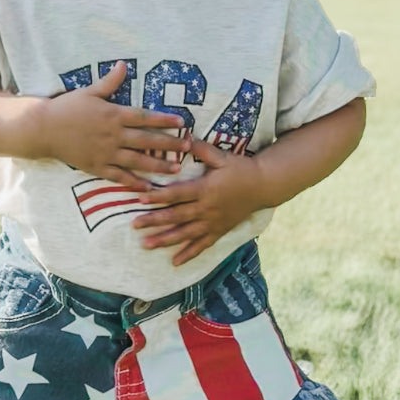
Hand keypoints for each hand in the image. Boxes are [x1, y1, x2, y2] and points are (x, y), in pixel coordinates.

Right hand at [33, 60, 185, 187]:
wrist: (43, 129)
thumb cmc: (66, 107)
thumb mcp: (89, 91)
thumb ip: (109, 82)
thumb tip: (123, 64)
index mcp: (113, 115)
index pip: (144, 117)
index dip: (164, 120)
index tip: (182, 123)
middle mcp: (113, 135)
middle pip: (146, 140)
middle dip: (169, 144)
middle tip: (188, 147)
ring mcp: (106, 153)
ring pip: (137, 161)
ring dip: (158, 165)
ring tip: (176, 169)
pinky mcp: (97, 167)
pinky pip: (119, 177)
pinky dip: (134, 182)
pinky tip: (148, 187)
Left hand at [130, 138, 265, 265]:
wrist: (264, 186)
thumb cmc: (241, 169)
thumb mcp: (222, 156)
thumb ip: (202, 149)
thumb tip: (183, 136)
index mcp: (205, 189)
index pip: (177, 194)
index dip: (159, 196)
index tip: (141, 199)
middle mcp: (207, 208)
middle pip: (176, 216)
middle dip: (154, 221)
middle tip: (135, 225)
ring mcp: (212, 222)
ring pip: (185, 233)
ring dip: (165, 240)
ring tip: (146, 245)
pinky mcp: (219, 231)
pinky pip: (202, 245)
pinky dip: (189, 254)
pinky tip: (174, 262)